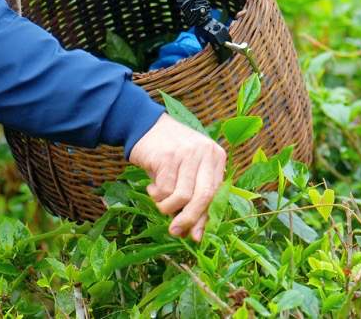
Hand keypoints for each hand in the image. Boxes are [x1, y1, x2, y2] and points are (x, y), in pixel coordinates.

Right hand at [128, 114, 226, 240]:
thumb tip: (192, 233)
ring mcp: (187, 153)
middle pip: (203, 197)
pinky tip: (151, 187)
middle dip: (189, 218)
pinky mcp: (167, 156)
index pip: (216, 194)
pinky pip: (165, 189)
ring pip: (182, 196)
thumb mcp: (186, 171)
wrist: (144, 125)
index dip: (205, 218)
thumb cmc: (167, 154)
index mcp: (216, 156)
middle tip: (174, 231)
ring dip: (167, 206)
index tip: (195, 236)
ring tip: (158, 201)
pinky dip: (156, 195)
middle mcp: (205, 152)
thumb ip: (193, 197)